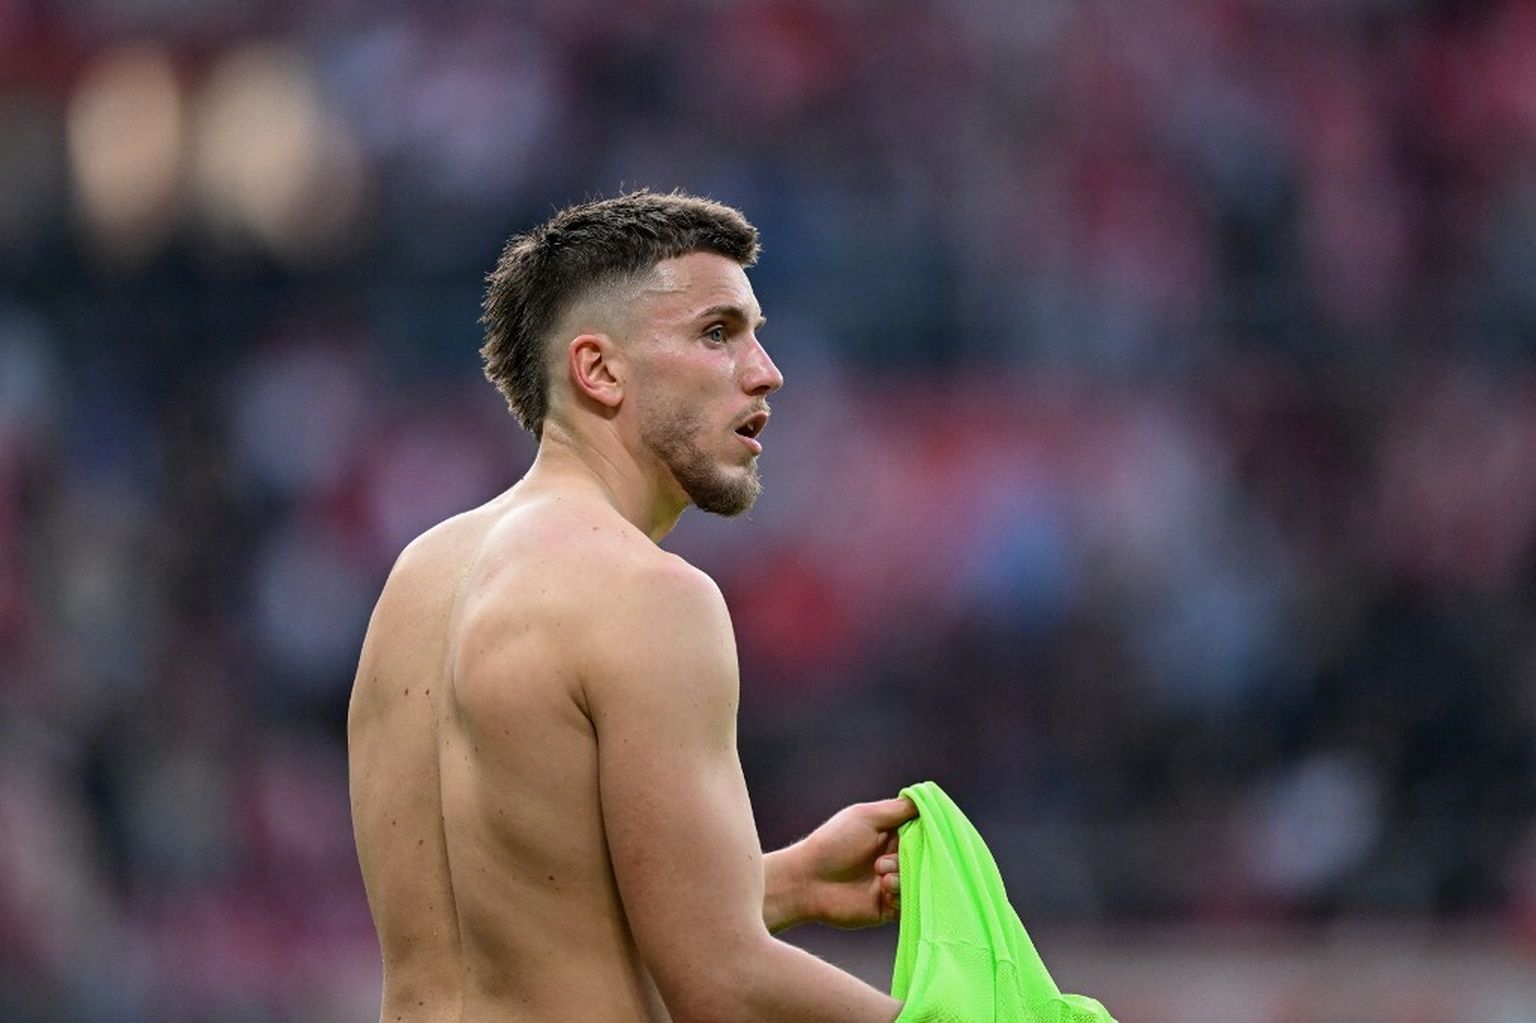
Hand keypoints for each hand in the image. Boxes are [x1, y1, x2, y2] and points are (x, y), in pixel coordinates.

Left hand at [767, 797, 916, 930]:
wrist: (807, 882)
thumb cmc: (833, 844)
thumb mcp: (865, 817)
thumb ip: (898, 809)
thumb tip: (927, 799)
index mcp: (892, 834)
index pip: (924, 832)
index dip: (929, 833)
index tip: (929, 835)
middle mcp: (895, 858)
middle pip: (926, 857)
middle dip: (914, 856)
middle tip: (886, 857)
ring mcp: (892, 883)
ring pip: (919, 880)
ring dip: (902, 875)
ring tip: (880, 873)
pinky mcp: (889, 907)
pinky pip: (910, 902)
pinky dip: (900, 893)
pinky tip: (883, 888)